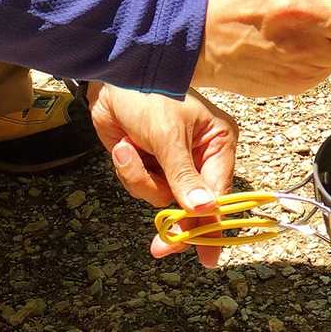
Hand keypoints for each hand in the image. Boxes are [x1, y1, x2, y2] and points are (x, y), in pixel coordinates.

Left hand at [88, 82, 237, 267]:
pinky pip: (141, 185)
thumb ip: (183, 175)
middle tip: (161, 247)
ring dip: (140, 178)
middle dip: (174, 221)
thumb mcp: (169, 135)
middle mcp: (199, 156)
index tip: (207, 256)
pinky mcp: (148, 163)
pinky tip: (122, 146)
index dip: (212, 225)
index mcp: (217, 144)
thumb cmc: (150, 95)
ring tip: (128, 149)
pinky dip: (129, 169)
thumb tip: (204, 210)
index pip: (219, 193)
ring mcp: (172, 162)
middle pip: (192, 205)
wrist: (111, 75)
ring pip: (161, 197)